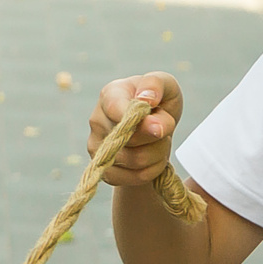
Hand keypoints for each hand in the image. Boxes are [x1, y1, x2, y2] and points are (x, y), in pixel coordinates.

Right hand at [88, 73, 183, 188]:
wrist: (153, 127)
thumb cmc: (159, 101)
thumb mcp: (165, 86)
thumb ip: (156, 86)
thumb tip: (146, 101)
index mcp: (110, 94)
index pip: (115, 109)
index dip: (137, 121)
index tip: (160, 126)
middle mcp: (97, 121)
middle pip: (130, 138)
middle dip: (159, 137)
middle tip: (165, 129)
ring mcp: (96, 147)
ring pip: (135, 160)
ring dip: (159, 154)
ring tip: (160, 143)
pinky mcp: (104, 170)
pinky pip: (135, 177)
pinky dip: (153, 170)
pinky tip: (154, 158)